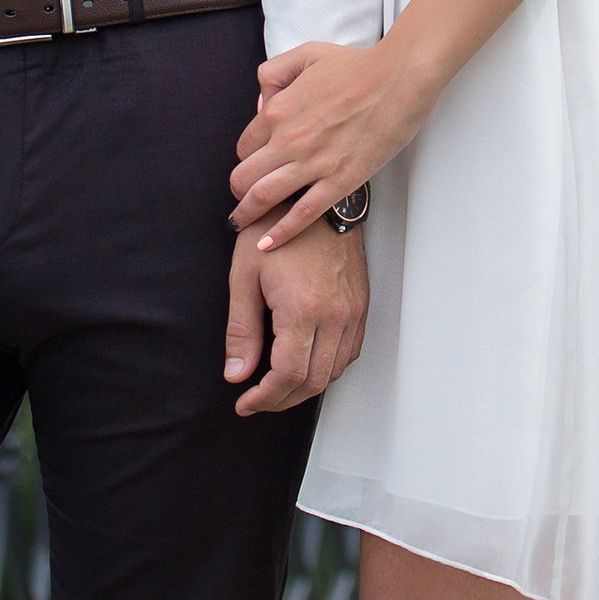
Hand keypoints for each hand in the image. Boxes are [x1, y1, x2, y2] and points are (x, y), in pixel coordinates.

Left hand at [225, 222, 367, 414]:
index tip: (244, 403)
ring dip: (305, 389)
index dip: (264, 398)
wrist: (310, 197)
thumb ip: (241, 331)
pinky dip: (328, 369)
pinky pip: (349, 353)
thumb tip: (237, 375)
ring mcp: (352, 312)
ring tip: (277, 388)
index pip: (287, 376)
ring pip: (334, 372)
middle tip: (256, 400)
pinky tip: (307, 366)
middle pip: (312, 381)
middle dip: (281, 400)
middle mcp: (334, 316)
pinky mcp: (361, 306)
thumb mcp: (244, 276)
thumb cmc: (273, 229)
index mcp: (302, 310)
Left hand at [230, 39, 424, 249]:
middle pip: (244, 177)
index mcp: (278, 110)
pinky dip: (280, 233)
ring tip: (241, 225)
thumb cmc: (358, 67)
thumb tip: (262, 102)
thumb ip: (274, 73)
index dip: (246, 158)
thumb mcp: (306, 54)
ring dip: (246, 215)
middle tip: (240, 200)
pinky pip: (302, 214)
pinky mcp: (339, 181)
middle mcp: (288, 140)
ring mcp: (313, 164)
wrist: (398, 80)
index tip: (253, 167)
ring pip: (263, 198)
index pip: (245, 146)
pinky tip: (266, 244)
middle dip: (238, 191)